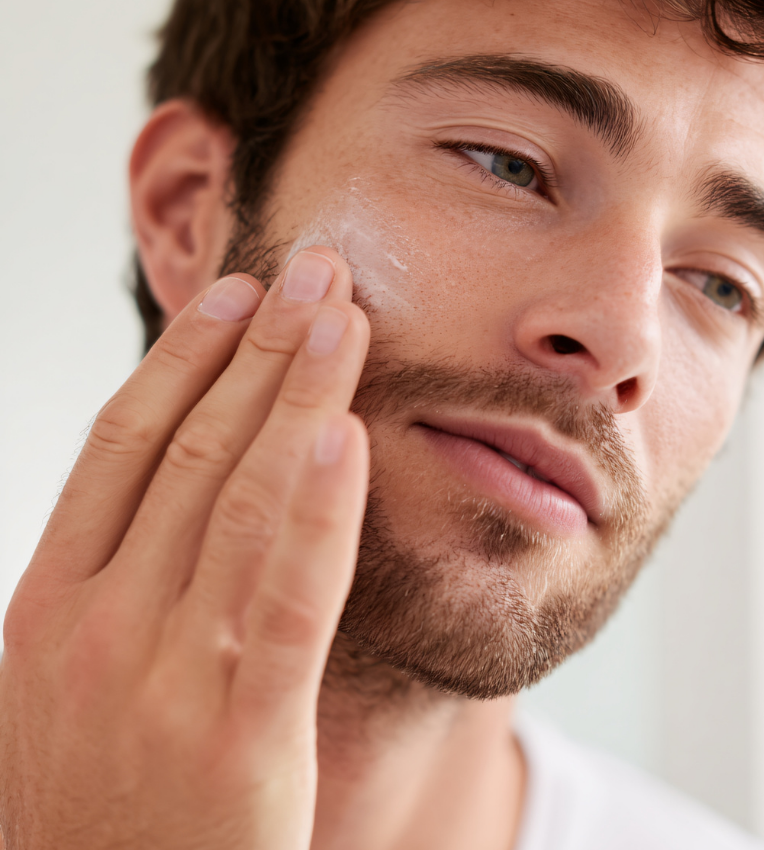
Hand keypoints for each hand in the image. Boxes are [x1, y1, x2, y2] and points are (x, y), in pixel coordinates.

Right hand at [0, 248, 370, 849]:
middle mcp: (100, 622)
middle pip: (192, 446)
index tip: (237, 290)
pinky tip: (347, 435)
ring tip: (344, 315)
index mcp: (50, 599)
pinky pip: (287, 599)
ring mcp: (165, 677)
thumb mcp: (70, 678)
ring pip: (241, 499)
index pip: (125, 438)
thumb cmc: (95, 799)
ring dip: (298, 394)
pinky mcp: (240, 737)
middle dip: (259, 345)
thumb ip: (117, 578)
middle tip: (312, 267)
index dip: (185, 353)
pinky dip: (318, 511)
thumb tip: (178, 479)